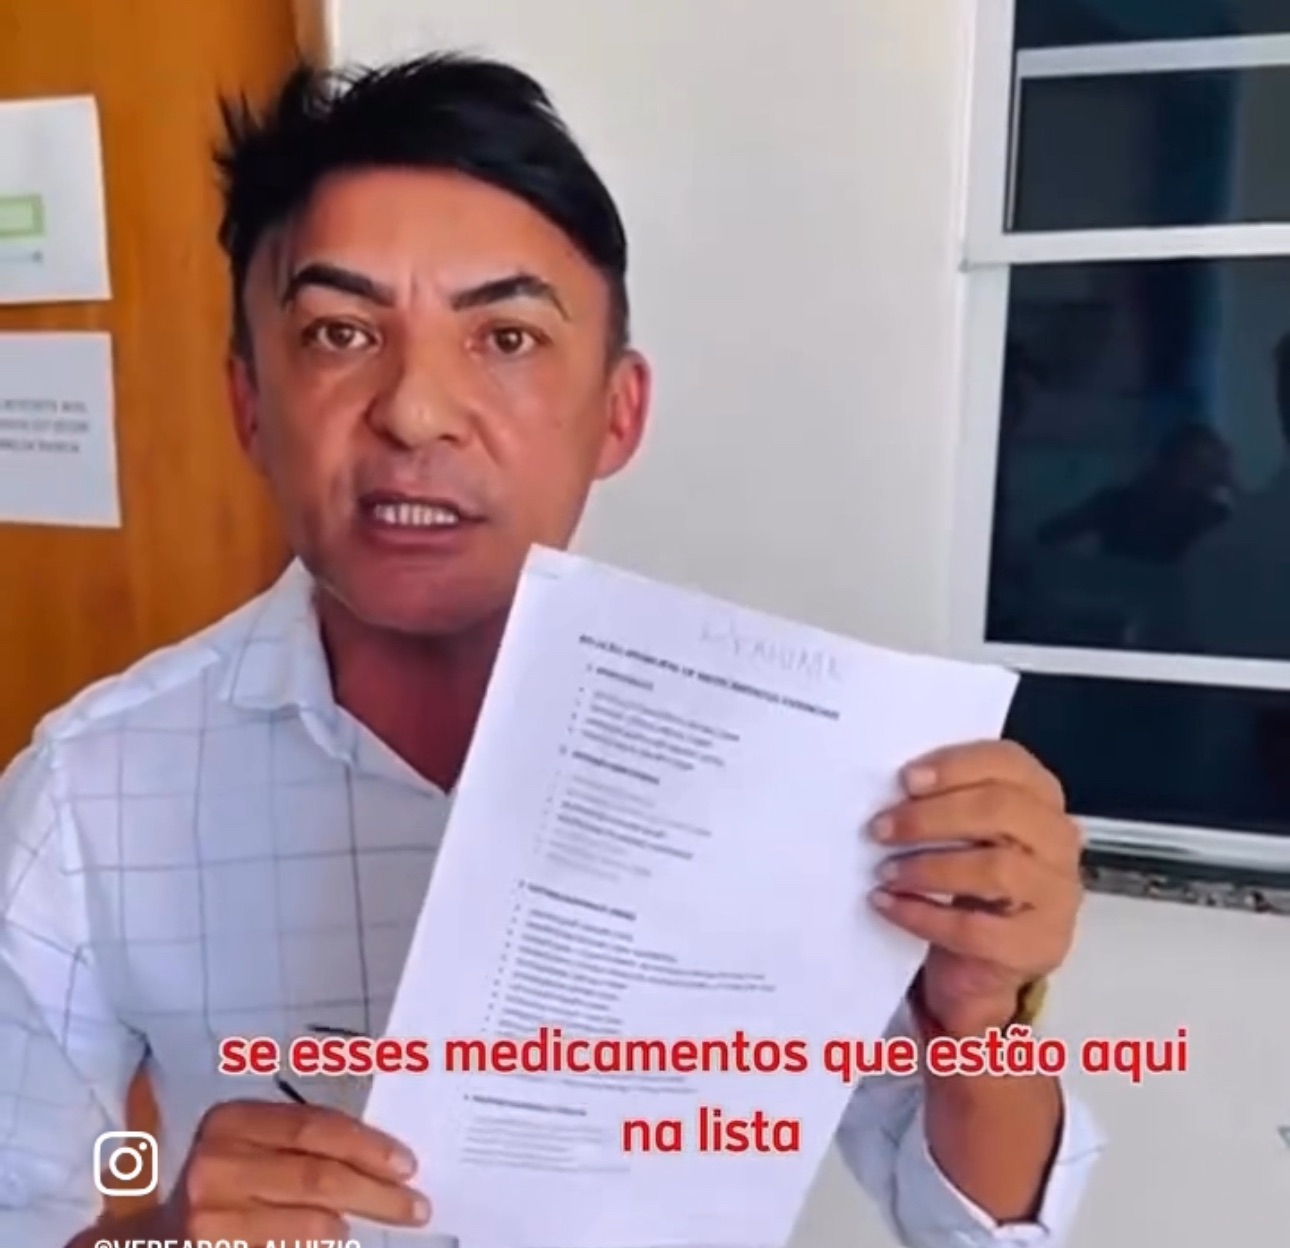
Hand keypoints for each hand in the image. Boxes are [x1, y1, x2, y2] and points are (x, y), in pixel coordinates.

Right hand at [163, 1100, 430, 1245]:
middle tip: (417, 1207)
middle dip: (377, 1193)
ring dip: (349, 1226)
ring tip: (366, 1225)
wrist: (156, 1242)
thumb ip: (305, 1145)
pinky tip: (335, 1240)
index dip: (367, 1145)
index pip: (314, 1126)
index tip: (408, 1164)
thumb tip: (385, 1159)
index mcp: (230, 1120)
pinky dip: (321, 1246)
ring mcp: (209, 1219)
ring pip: (310, 1223)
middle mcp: (215, 1164)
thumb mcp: (253, 1147)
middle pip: (318, 1177)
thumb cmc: (224, 1185)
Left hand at [868, 740, 1081, 1034]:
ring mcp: (1056, 895)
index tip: (906, 780)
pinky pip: (975, 928)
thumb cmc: (967, 880)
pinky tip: (888, 904)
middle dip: (932, 817)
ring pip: (995, 868)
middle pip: (1001, 810)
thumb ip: (944, 803)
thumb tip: (889, 788)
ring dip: (928, 867)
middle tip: (881, 829)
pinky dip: (923, 915)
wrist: (980, 962)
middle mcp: (1058, 841)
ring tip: (885, 871)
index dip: (957, 766)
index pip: (1009, 763)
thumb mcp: (962, 833)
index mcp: (1040, 797)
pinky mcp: (1038, 945)